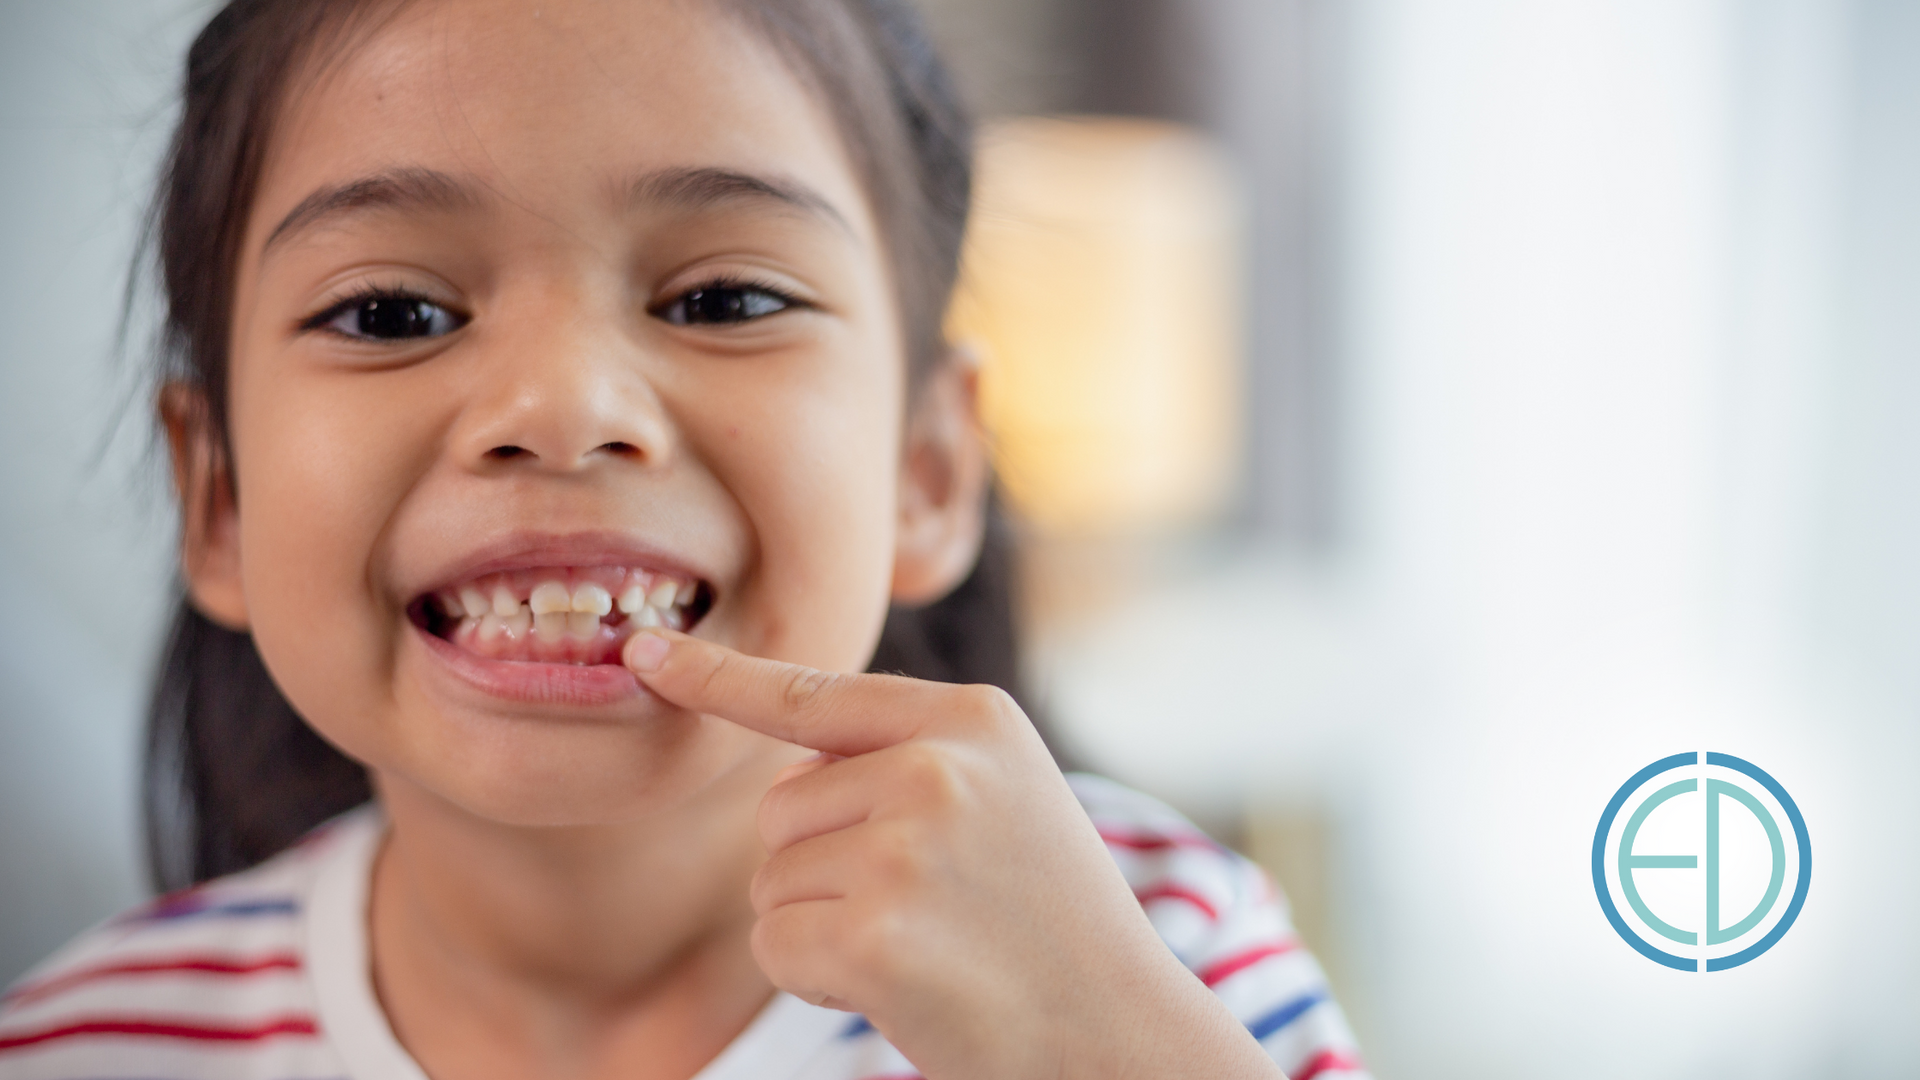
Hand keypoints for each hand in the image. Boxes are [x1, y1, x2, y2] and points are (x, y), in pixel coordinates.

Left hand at [623, 630, 1283, 1079]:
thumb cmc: (1050, 923)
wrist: (1119, 1032)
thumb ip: (907, 760)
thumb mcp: (1006, 797)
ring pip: (772, 880)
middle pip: (778, 809)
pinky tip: (902, 984)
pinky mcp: (874, 936)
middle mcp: (936, 768)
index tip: (644, 654)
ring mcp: (905, 850)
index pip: (815, 692)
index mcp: (972, 719)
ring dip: (823, 926)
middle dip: (823, 868)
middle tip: (926, 908)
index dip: (719, 676)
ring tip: (924, 944)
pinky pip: (775, 944)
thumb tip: (781, 781)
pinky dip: (816, 978)